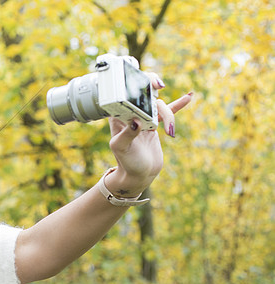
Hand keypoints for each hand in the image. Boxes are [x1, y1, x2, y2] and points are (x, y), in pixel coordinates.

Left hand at [106, 75, 193, 195]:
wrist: (139, 175)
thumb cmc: (127, 163)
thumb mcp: (123, 149)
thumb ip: (127, 134)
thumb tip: (136, 121)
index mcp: (118, 117)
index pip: (123, 93)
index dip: (133, 84)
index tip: (145, 85)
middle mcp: (130, 114)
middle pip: (143, 93)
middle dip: (151, 86)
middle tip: (159, 86)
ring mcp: (144, 117)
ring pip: (158, 105)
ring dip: (168, 114)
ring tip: (170, 131)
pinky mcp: (155, 124)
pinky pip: (168, 111)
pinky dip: (178, 104)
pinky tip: (189, 97)